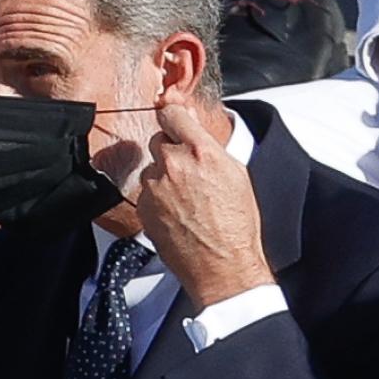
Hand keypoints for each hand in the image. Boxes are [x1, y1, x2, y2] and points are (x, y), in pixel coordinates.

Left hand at [135, 104, 270, 307]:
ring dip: (163, 177)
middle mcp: (174, 165)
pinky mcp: (143, 208)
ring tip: (187, 200)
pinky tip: (177, 214)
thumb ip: (207, 144)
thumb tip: (189, 121)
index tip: (171, 118)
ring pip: (151, 169)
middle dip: (171, 151)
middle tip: (190, 173)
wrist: (222, 265)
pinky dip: (157, 199)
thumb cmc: (235, 224)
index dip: (172, 116)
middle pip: (158, 140)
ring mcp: (155, 187)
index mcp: (201, 152)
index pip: (171, 113)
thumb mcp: (234, 173)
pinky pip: (146, 193)